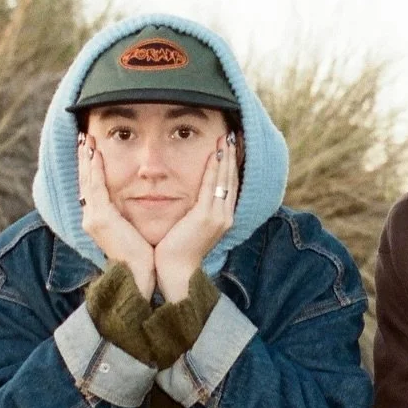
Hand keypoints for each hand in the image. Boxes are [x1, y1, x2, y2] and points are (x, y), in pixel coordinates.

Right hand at [77, 137, 155, 297]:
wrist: (139, 276)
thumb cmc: (142, 257)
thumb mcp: (132, 232)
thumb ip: (128, 217)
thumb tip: (134, 206)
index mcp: (98, 221)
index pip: (91, 188)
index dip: (89, 169)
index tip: (90, 150)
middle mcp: (91, 218)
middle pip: (85, 181)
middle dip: (84, 159)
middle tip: (83, 138)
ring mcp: (93, 218)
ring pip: (87, 181)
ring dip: (87, 159)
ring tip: (87, 140)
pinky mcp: (101, 218)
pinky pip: (96, 187)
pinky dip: (95, 169)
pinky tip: (96, 154)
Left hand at [154, 137, 238, 302]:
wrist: (175, 272)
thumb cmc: (176, 251)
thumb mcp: (189, 227)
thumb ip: (193, 212)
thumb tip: (189, 200)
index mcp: (222, 218)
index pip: (230, 185)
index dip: (231, 165)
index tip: (229, 147)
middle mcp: (225, 216)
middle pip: (232, 179)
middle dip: (232, 156)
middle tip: (231, 135)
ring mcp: (218, 217)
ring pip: (225, 180)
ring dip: (225, 157)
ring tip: (226, 138)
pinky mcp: (207, 217)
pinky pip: (212, 187)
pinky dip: (214, 169)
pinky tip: (214, 154)